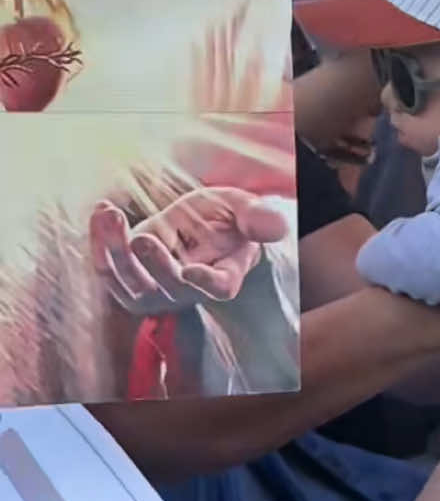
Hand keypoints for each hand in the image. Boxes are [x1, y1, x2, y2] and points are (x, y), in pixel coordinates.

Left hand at [91, 187, 289, 314]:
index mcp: (225, 274)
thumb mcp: (242, 208)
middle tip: (142, 237)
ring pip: (132, 283)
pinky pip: (109, 271)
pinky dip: (100, 243)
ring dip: (116, 251)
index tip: (191, 270)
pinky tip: (102, 211)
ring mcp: (157, 292)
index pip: (219, 288)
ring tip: (109, 215)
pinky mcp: (128, 283)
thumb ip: (257, 217)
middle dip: (154, 263)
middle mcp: (190, 290)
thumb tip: (278, 227)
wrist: (196, 224)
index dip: (206, 282)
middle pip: (170, 287)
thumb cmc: (225, 217)